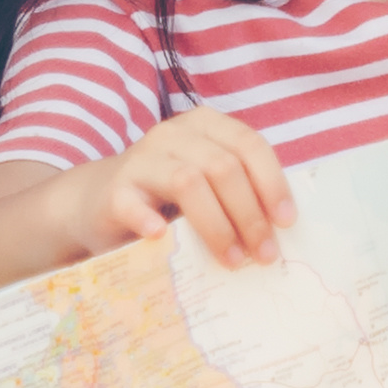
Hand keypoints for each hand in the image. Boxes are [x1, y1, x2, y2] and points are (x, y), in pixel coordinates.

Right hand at [76, 110, 296, 270]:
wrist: (101, 203)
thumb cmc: (169, 199)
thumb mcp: (211, 187)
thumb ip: (242, 194)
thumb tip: (285, 231)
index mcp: (206, 127)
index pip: (249, 144)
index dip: (272, 183)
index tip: (286, 222)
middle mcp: (174, 135)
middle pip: (223, 167)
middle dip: (250, 215)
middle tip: (264, 255)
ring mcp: (140, 159)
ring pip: (188, 181)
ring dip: (216, 226)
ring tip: (232, 260)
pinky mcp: (113, 190)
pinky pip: (133, 203)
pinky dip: (149, 220)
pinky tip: (162, 238)